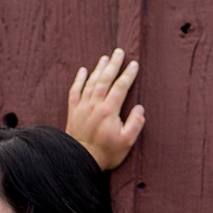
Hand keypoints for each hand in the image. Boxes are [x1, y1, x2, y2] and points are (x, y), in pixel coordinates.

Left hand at [64, 48, 143, 169]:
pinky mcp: (73, 111)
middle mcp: (95, 104)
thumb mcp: (127, 142)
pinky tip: (83, 71)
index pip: (121, 87)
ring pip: (91, 82)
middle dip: (113, 64)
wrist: (79, 160)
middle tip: (119, 51)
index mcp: (109, 110)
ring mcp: (82, 106)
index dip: (128, 74)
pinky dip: (79, 79)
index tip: (134, 64)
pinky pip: (75, 91)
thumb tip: (139, 108)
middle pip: (105, 79)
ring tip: (105, 58)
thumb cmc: (106, 153)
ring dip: (98, 68)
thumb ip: (135, 124)